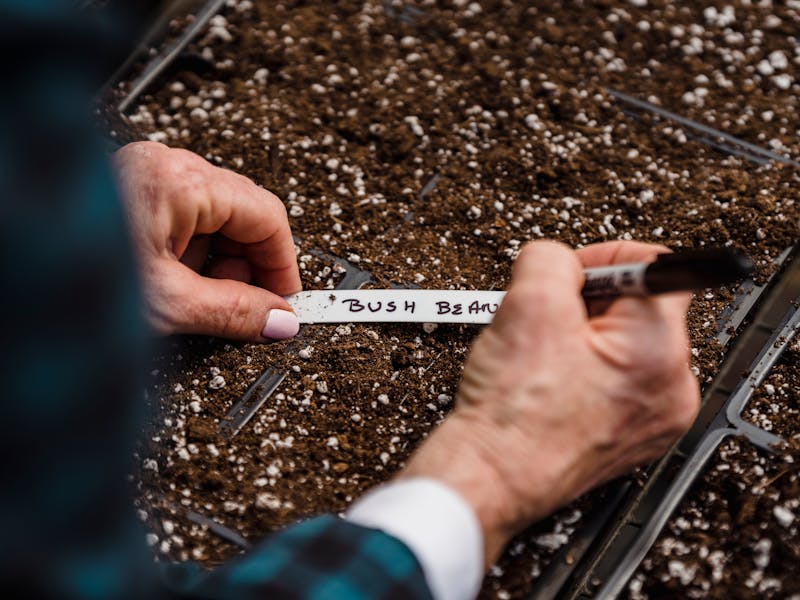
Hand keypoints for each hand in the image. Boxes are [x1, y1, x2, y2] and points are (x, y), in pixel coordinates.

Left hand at [114, 142, 301, 340]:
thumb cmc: (66, 279)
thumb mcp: (166, 305)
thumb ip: (233, 312)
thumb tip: (278, 319)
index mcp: (180, 180)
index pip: (268, 216)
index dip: (283, 266)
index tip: (286, 304)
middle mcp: (166, 166)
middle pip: (243, 216)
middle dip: (246, 268)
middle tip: (241, 310)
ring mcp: (148, 175)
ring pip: (214, 221)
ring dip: (214, 265)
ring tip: (186, 298)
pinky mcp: (133, 191)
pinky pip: (184, 220)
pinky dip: (188, 255)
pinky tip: (168, 283)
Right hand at [401, 240, 699, 564]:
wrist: (490, 476)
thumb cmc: (511, 413)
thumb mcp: (526, 304)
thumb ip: (551, 257)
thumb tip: (562, 259)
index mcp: (659, 350)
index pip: (654, 265)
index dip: (602, 257)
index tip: (572, 271)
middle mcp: (672, 387)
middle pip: (637, 306)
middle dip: (587, 302)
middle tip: (546, 319)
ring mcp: (655, 416)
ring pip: (624, 343)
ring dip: (582, 335)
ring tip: (544, 356)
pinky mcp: (633, 434)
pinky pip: (618, 380)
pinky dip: (585, 369)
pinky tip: (551, 379)